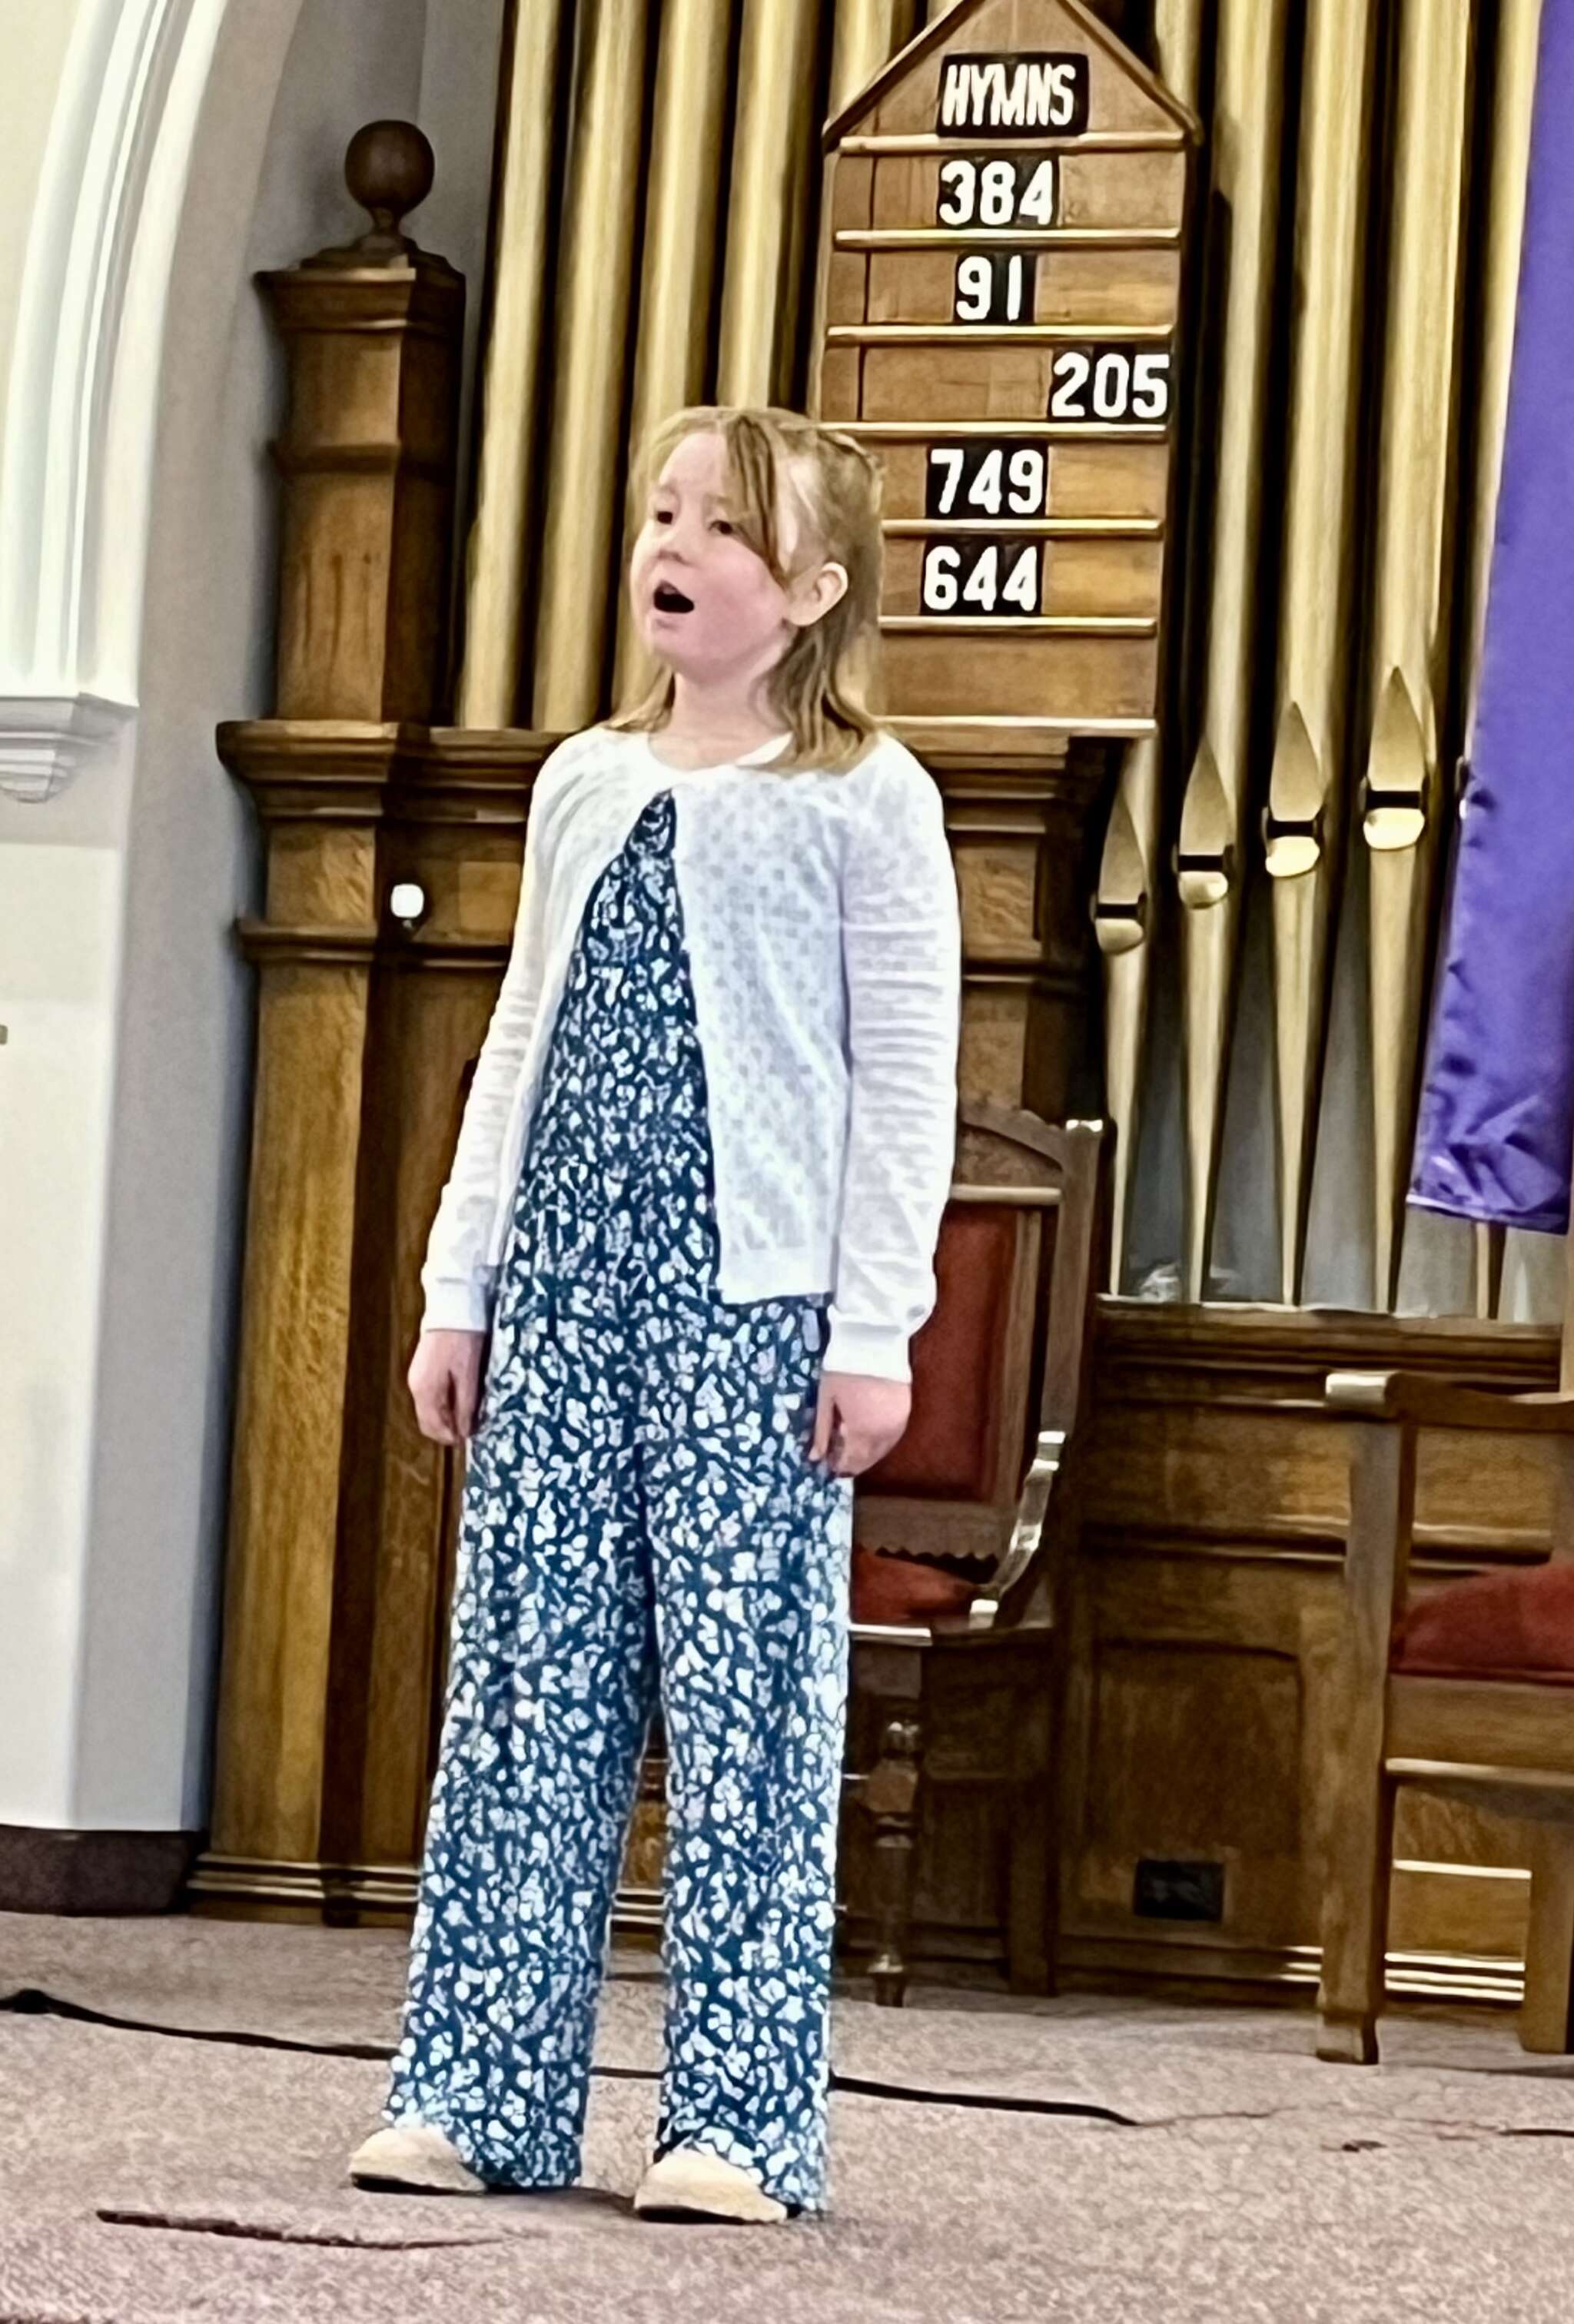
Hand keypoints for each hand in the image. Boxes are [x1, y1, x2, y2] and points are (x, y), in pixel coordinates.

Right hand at [409, 1328, 486, 1444]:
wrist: (452, 1308)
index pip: (433, 1427)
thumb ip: (465, 1406)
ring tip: (466, 1416)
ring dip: (445, 1418)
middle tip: (468, 1430)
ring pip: (428, 1410)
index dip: (451, 1437)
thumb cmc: (463, 1342)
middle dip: (446, 1430)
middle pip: (427, 1422)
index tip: (469, 1438)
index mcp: (425, 1391)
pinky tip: (458, 1400)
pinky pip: (429, 1398)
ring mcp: (416, 1378)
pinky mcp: (422, 1370)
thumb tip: (464, 1433)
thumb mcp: (469, 1376)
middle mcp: (416, 1387)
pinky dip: (442, 1405)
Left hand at [810, 1370, 910, 1478]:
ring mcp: (898, 1423)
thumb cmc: (843, 1370)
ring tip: (854, 1451)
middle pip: (869, 1458)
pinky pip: (894, 1437)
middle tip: (841, 1461)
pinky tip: (871, 1439)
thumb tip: (815, 1458)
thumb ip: (821, 1431)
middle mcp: (883, 1433)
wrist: (873, 1343)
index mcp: (860, 1431)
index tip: (830, 1466)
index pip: (851, 1460)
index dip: (840, 1466)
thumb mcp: (826, 1400)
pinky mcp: (906, 1412)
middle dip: (854, 1463)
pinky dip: (881, 1443)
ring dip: (869, 1455)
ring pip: (883, 1450)